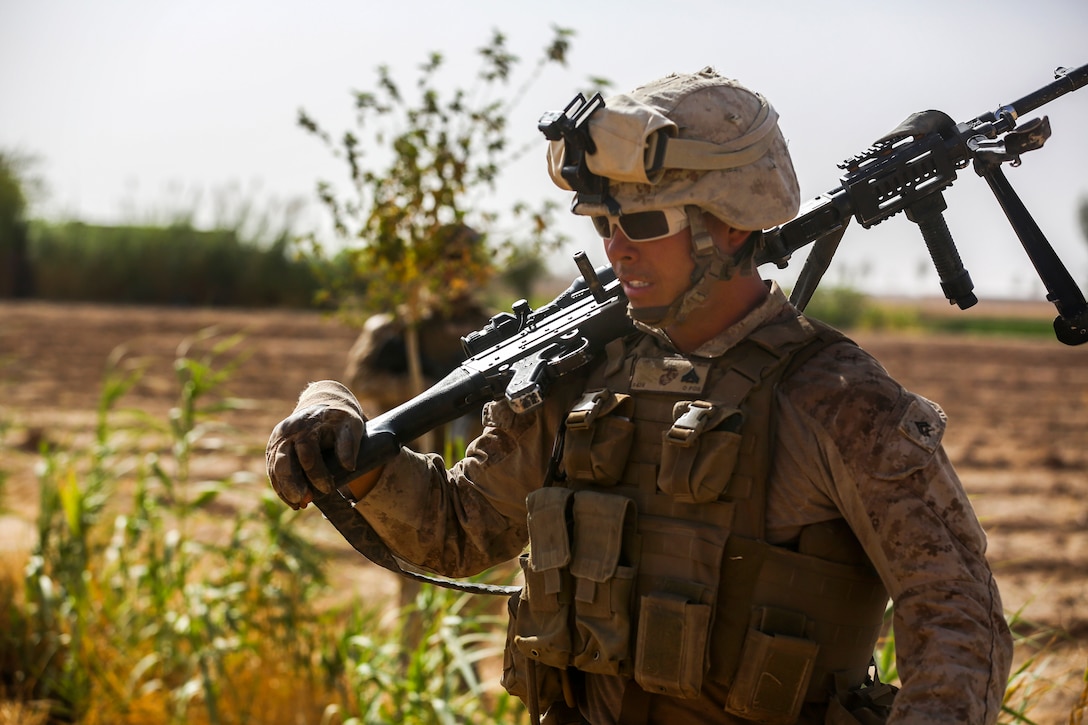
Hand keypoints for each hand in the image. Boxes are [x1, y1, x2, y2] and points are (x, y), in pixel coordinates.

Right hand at [266, 380, 365, 508]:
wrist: (323, 406)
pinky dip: (280, 488)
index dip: (317, 474)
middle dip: (293, 484)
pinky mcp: (273, 450)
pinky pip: (273, 471)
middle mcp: (287, 432)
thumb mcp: (350, 425)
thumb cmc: (339, 420)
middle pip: (284, 462)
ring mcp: (277, 441)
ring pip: (275, 468)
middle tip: (306, 502)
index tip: (328, 489)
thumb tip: (349, 467)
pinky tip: (291, 502)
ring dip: (285, 490)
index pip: (308, 453)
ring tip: (298, 506)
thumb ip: (349, 444)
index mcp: (306, 426)